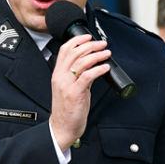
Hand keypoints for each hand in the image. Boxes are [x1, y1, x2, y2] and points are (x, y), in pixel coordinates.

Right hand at [48, 34, 110, 150]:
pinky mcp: (75, 93)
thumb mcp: (72, 88)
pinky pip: (87, 76)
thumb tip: (94, 65)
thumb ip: (80, 76)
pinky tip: (105, 67)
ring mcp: (66, 85)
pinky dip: (98, 69)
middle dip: (90, 45)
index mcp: (58, 74)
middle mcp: (60, 77)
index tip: (88, 36)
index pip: (64, 50)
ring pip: (81, 62)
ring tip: (106, 53)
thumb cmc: (67, 109)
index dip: (76, 40)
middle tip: (102, 44)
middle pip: (74, 53)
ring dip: (96, 55)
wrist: (63, 127)